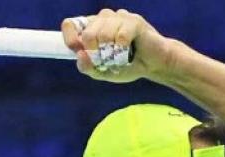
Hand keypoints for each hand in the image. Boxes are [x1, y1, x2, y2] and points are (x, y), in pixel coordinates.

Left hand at [60, 9, 174, 83]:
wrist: (154, 66)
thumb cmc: (128, 66)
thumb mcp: (102, 72)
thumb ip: (87, 67)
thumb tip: (80, 55)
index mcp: (92, 27)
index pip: (70, 24)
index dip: (72, 41)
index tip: (83, 54)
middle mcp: (103, 19)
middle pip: (87, 34)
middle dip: (96, 54)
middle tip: (108, 62)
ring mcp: (118, 17)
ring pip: (103, 34)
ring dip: (111, 54)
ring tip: (121, 58)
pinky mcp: (134, 21)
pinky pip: (120, 36)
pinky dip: (123, 50)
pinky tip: (130, 51)